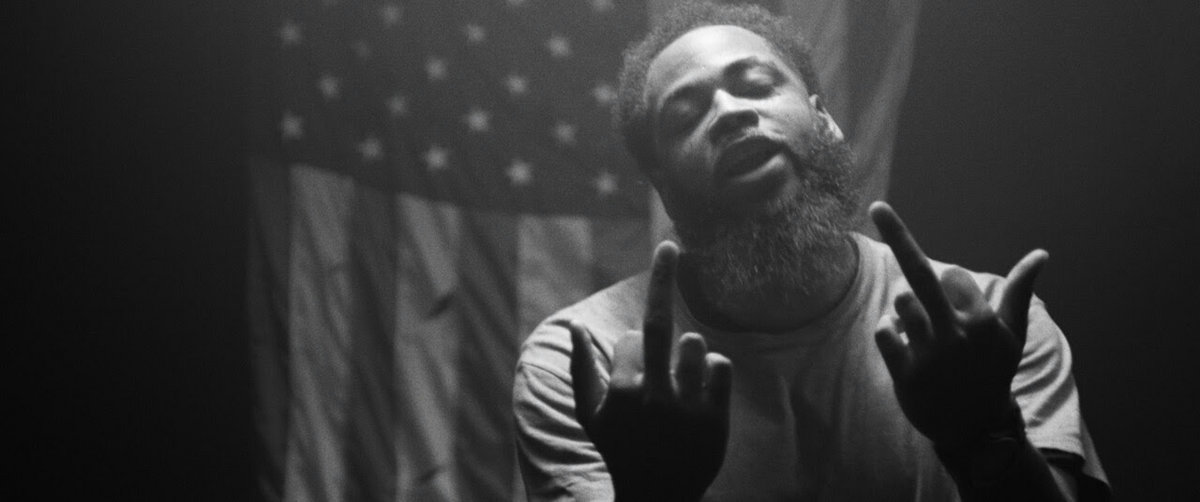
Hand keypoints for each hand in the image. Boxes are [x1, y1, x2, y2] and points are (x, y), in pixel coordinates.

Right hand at [569, 241, 732, 501]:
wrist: (659, 496)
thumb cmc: (621, 449)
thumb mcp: (592, 414)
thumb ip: (581, 368)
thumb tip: (572, 325)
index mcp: (621, 393)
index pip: (632, 339)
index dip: (635, 352)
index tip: (636, 374)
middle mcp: (654, 397)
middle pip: (660, 325)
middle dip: (662, 278)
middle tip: (670, 245)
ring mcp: (687, 408)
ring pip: (694, 345)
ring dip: (688, 353)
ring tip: (681, 381)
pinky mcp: (716, 418)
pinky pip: (721, 365)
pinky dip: (712, 370)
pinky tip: (701, 392)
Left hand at [870, 202, 1045, 451]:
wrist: (973, 425)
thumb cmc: (992, 370)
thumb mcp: (1011, 334)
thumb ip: (1019, 291)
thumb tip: (1041, 254)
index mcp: (983, 321)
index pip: (952, 276)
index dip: (950, 286)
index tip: (957, 306)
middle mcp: (956, 334)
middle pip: (920, 275)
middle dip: (898, 235)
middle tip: (877, 206)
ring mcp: (929, 354)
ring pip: (900, 303)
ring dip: (904, 310)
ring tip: (921, 333)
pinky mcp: (905, 373)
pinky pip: (883, 332)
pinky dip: (889, 332)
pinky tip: (905, 348)